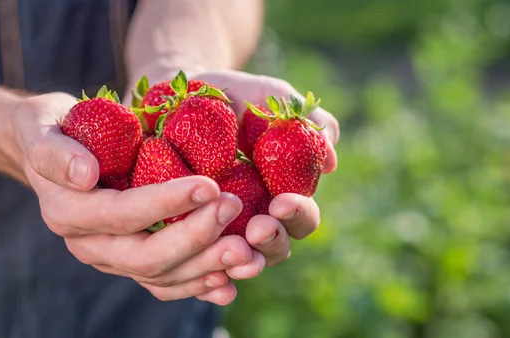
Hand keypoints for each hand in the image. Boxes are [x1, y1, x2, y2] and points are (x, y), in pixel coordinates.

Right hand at [10, 92, 266, 305]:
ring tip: (247, 252)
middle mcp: (89, 245)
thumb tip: (85, 174)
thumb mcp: (43, 126)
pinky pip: (165, 284)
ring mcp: (112, 259)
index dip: (166, 203)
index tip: (209, 185)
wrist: (58, 152)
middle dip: (194, 236)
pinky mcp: (131, 262)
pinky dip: (197, 286)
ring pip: (161, 277)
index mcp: (68, 213)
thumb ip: (56, 151)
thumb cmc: (56, 128)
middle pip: (145, 257)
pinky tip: (229, 282)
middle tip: (234, 210)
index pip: (122, 214)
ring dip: (206, 267)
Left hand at [126, 67, 339, 266]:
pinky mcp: (187, 230)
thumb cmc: (233, 96)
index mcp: (281, 192)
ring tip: (232, 250)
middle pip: (275, 247)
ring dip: (241, 261)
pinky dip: (206, 276)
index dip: (298, 214)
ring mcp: (221, 227)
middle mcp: (255, 216)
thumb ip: (305, 121)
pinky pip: (200, 263)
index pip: (301, 218)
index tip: (281, 202)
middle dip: (271, 242)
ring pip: (239, 261)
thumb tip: (331, 160)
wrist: (178, 93)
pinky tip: (204, 273)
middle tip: (257, 229)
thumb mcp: (271, 97)